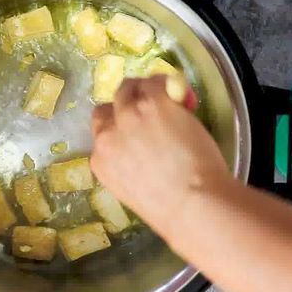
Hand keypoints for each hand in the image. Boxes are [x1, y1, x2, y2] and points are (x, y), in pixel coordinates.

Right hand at [90, 75, 230, 226]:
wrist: (191, 203)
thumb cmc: (169, 209)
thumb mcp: (131, 189)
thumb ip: (126, 164)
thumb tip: (143, 147)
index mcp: (101, 161)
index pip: (101, 131)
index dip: (118, 126)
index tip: (134, 129)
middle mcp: (108, 135)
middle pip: (108, 107)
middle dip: (126, 106)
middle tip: (148, 110)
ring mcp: (129, 115)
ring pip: (128, 88)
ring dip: (144, 90)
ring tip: (165, 99)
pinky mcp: (154, 102)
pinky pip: (155, 82)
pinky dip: (165, 84)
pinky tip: (179, 94)